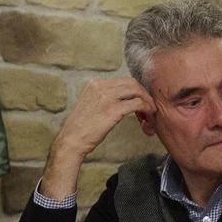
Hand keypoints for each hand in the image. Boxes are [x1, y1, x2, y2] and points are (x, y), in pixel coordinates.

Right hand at [38, 78, 151, 199]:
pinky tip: (147, 118)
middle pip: (132, 83)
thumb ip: (105, 98)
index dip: (136, 91)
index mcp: (95, 84)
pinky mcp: (112, 110)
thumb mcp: (91, 105)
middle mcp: (100, 86)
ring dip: (147, 102)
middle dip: (144, 95)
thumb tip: (125, 99)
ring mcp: (106, 97)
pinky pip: (137, 104)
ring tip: (149, 114)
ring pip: (137, 91)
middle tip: (148, 108)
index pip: (124, 80)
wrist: (71, 140)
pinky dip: (146, 109)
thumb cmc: (82, 128)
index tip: (140, 103)